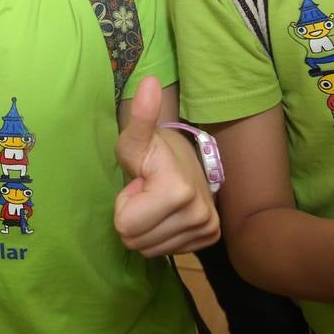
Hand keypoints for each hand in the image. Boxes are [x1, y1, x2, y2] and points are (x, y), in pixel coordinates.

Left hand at [114, 76, 220, 256]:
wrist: (186, 156)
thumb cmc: (151, 149)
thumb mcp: (136, 137)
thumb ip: (140, 116)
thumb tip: (148, 82)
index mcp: (177, 192)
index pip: (125, 227)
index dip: (124, 204)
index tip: (139, 183)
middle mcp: (198, 215)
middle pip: (136, 241)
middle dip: (133, 217)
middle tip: (146, 192)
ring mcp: (207, 229)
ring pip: (150, 249)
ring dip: (146, 226)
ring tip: (155, 200)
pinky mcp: (210, 238)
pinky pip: (166, 252)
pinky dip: (160, 233)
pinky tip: (166, 211)